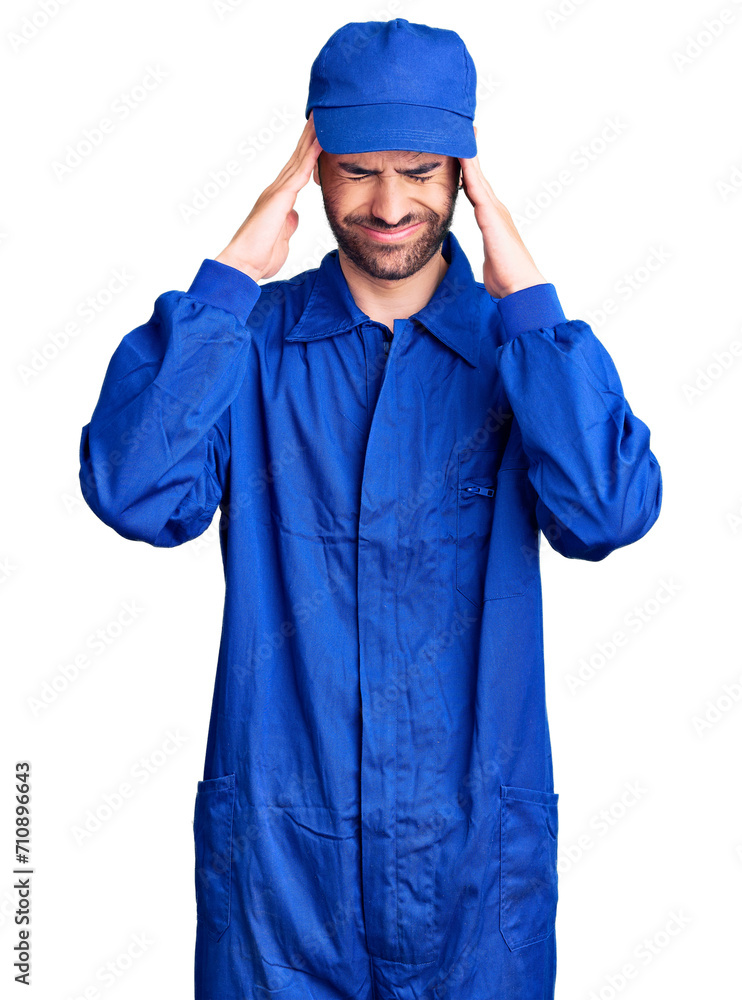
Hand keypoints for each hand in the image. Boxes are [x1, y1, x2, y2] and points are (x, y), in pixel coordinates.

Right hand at [214, 111, 321, 280]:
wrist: (244, 264)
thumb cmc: (260, 256)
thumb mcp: (281, 237)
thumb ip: (288, 223)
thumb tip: (293, 215)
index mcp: (278, 199)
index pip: (297, 170)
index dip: (308, 152)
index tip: (319, 135)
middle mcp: (276, 190)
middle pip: (297, 157)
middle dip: (309, 137)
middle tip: (321, 115)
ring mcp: (277, 191)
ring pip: (299, 158)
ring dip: (311, 138)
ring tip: (323, 118)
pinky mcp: (280, 197)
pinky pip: (300, 171)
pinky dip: (311, 155)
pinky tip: (321, 141)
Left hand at [459, 125, 547, 297]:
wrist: (520, 287)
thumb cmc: (506, 279)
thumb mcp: (492, 260)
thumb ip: (489, 250)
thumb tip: (489, 256)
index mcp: (493, 219)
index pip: (477, 188)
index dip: (469, 170)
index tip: (461, 151)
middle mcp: (495, 210)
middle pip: (478, 176)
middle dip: (471, 153)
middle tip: (464, 129)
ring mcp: (495, 211)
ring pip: (477, 176)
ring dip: (468, 155)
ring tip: (459, 134)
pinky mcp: (491, 217)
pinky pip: (476, 188)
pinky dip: (469, 170)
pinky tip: (461, 156)